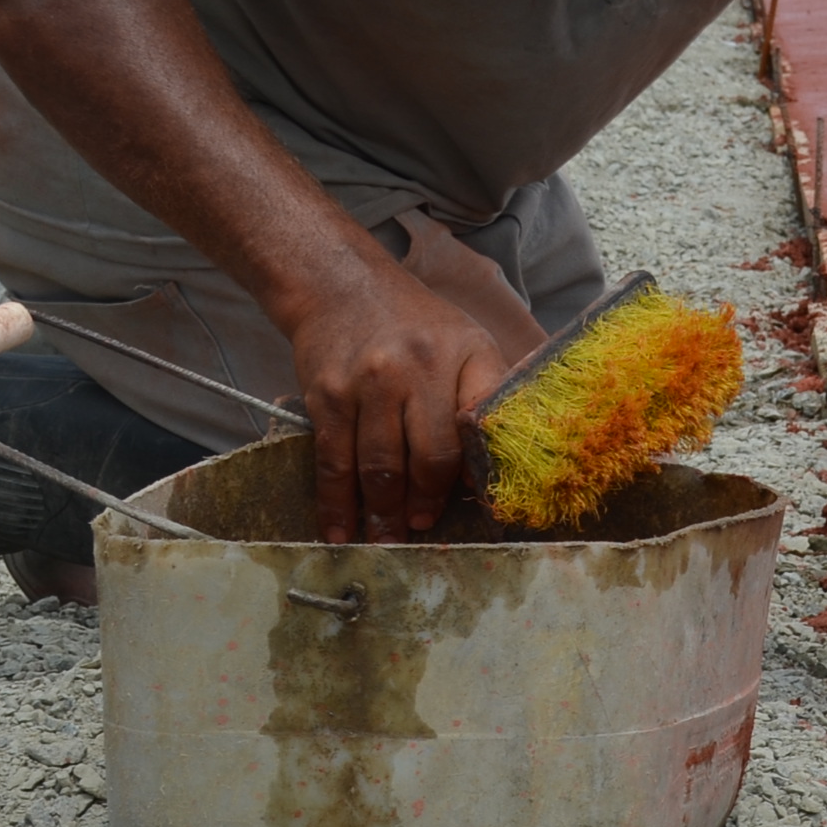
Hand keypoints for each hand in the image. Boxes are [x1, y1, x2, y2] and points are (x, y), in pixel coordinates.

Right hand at [285, 259, 509, 544]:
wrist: (343, 287)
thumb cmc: (416, 324)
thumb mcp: (468, 343)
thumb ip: (486, 394)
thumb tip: (498, 462)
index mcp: (467, 356)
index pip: (483, 426)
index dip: (481, 471)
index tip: (481, 505)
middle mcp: (419, 369)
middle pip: (430, 456)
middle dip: (428, 503)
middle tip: (425, 530)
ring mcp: (370, 384)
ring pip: (380, 466)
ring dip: (384, 513)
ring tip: (388, 539)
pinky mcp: (328, 396)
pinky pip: (334, 461)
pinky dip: (337, 503)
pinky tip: (341, 530)